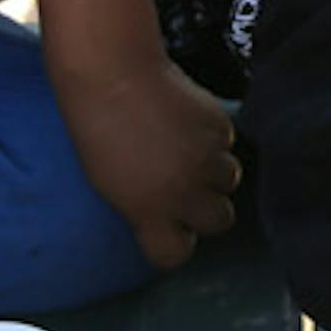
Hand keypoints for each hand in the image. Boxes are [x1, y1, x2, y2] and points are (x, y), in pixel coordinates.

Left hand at [54, 54, 239, 269]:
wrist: (113, 75)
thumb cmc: (99, 129)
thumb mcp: (112, 184)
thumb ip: (145, 206)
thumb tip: (171, 216)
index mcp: (148, 211)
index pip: (176, 254)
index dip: (177, 242)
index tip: (173, 230)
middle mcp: (184, 191)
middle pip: (220, 220)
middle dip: (209, 207)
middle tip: (193, 190)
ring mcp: (206, 158)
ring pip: (231, 178)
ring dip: (216, 170)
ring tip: (190, 149)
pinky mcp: (220, 125)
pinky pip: (227, 141)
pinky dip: (214, 136)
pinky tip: (188, 121)